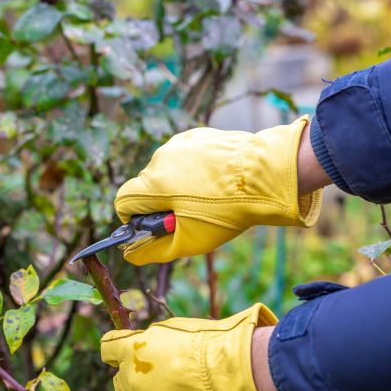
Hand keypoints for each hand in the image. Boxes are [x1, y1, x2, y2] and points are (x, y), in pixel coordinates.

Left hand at [100, 303, 294, 390]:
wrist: (233, 372)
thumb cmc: (210, 343)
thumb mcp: (174, 330)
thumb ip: (152, 341)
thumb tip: (146, 346)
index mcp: (132, 350)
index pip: (107, 350)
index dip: (118, 352)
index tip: (129, 355)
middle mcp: (131, 378)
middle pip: (120, 383)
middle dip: (135, 380)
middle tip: (161, 380)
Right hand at [114, 116, 322, 264]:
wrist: (265, 177)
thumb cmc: (226, 212)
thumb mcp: (189, 240)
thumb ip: (154, 250)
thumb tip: (130, 255)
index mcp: (153, 184)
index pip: (124, 201)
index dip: (134, 218)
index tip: (154, 226)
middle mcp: (160, 158)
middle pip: (147, 186)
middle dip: (161, 202)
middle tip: (190, 215)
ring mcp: (180, 143)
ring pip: (167, 169)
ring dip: (178, 183)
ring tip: (209, 196)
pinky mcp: (199, 135)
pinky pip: (186, 155)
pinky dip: (194, 168)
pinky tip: (217, 180)